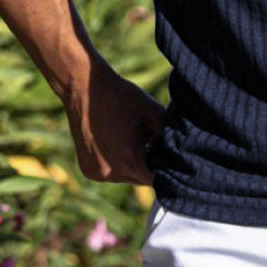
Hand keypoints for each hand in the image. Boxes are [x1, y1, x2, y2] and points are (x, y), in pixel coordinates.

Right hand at [62, 57, 165, 185]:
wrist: (84, 88)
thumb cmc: (122, 96)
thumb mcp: (153, 112)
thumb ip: (170, 134)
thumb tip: (183, 150)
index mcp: (129, 161)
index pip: (157, 178)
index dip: (167, 167)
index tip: (172, 156)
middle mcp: (110, 173)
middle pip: (142, 178)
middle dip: (150, 163)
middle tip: (151, 140)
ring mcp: (97, 174)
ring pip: (126, 177)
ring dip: (133, 164)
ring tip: (132, 137)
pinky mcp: (87, 171)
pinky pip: (111, 172)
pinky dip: (117, 162)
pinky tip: (118, 141)